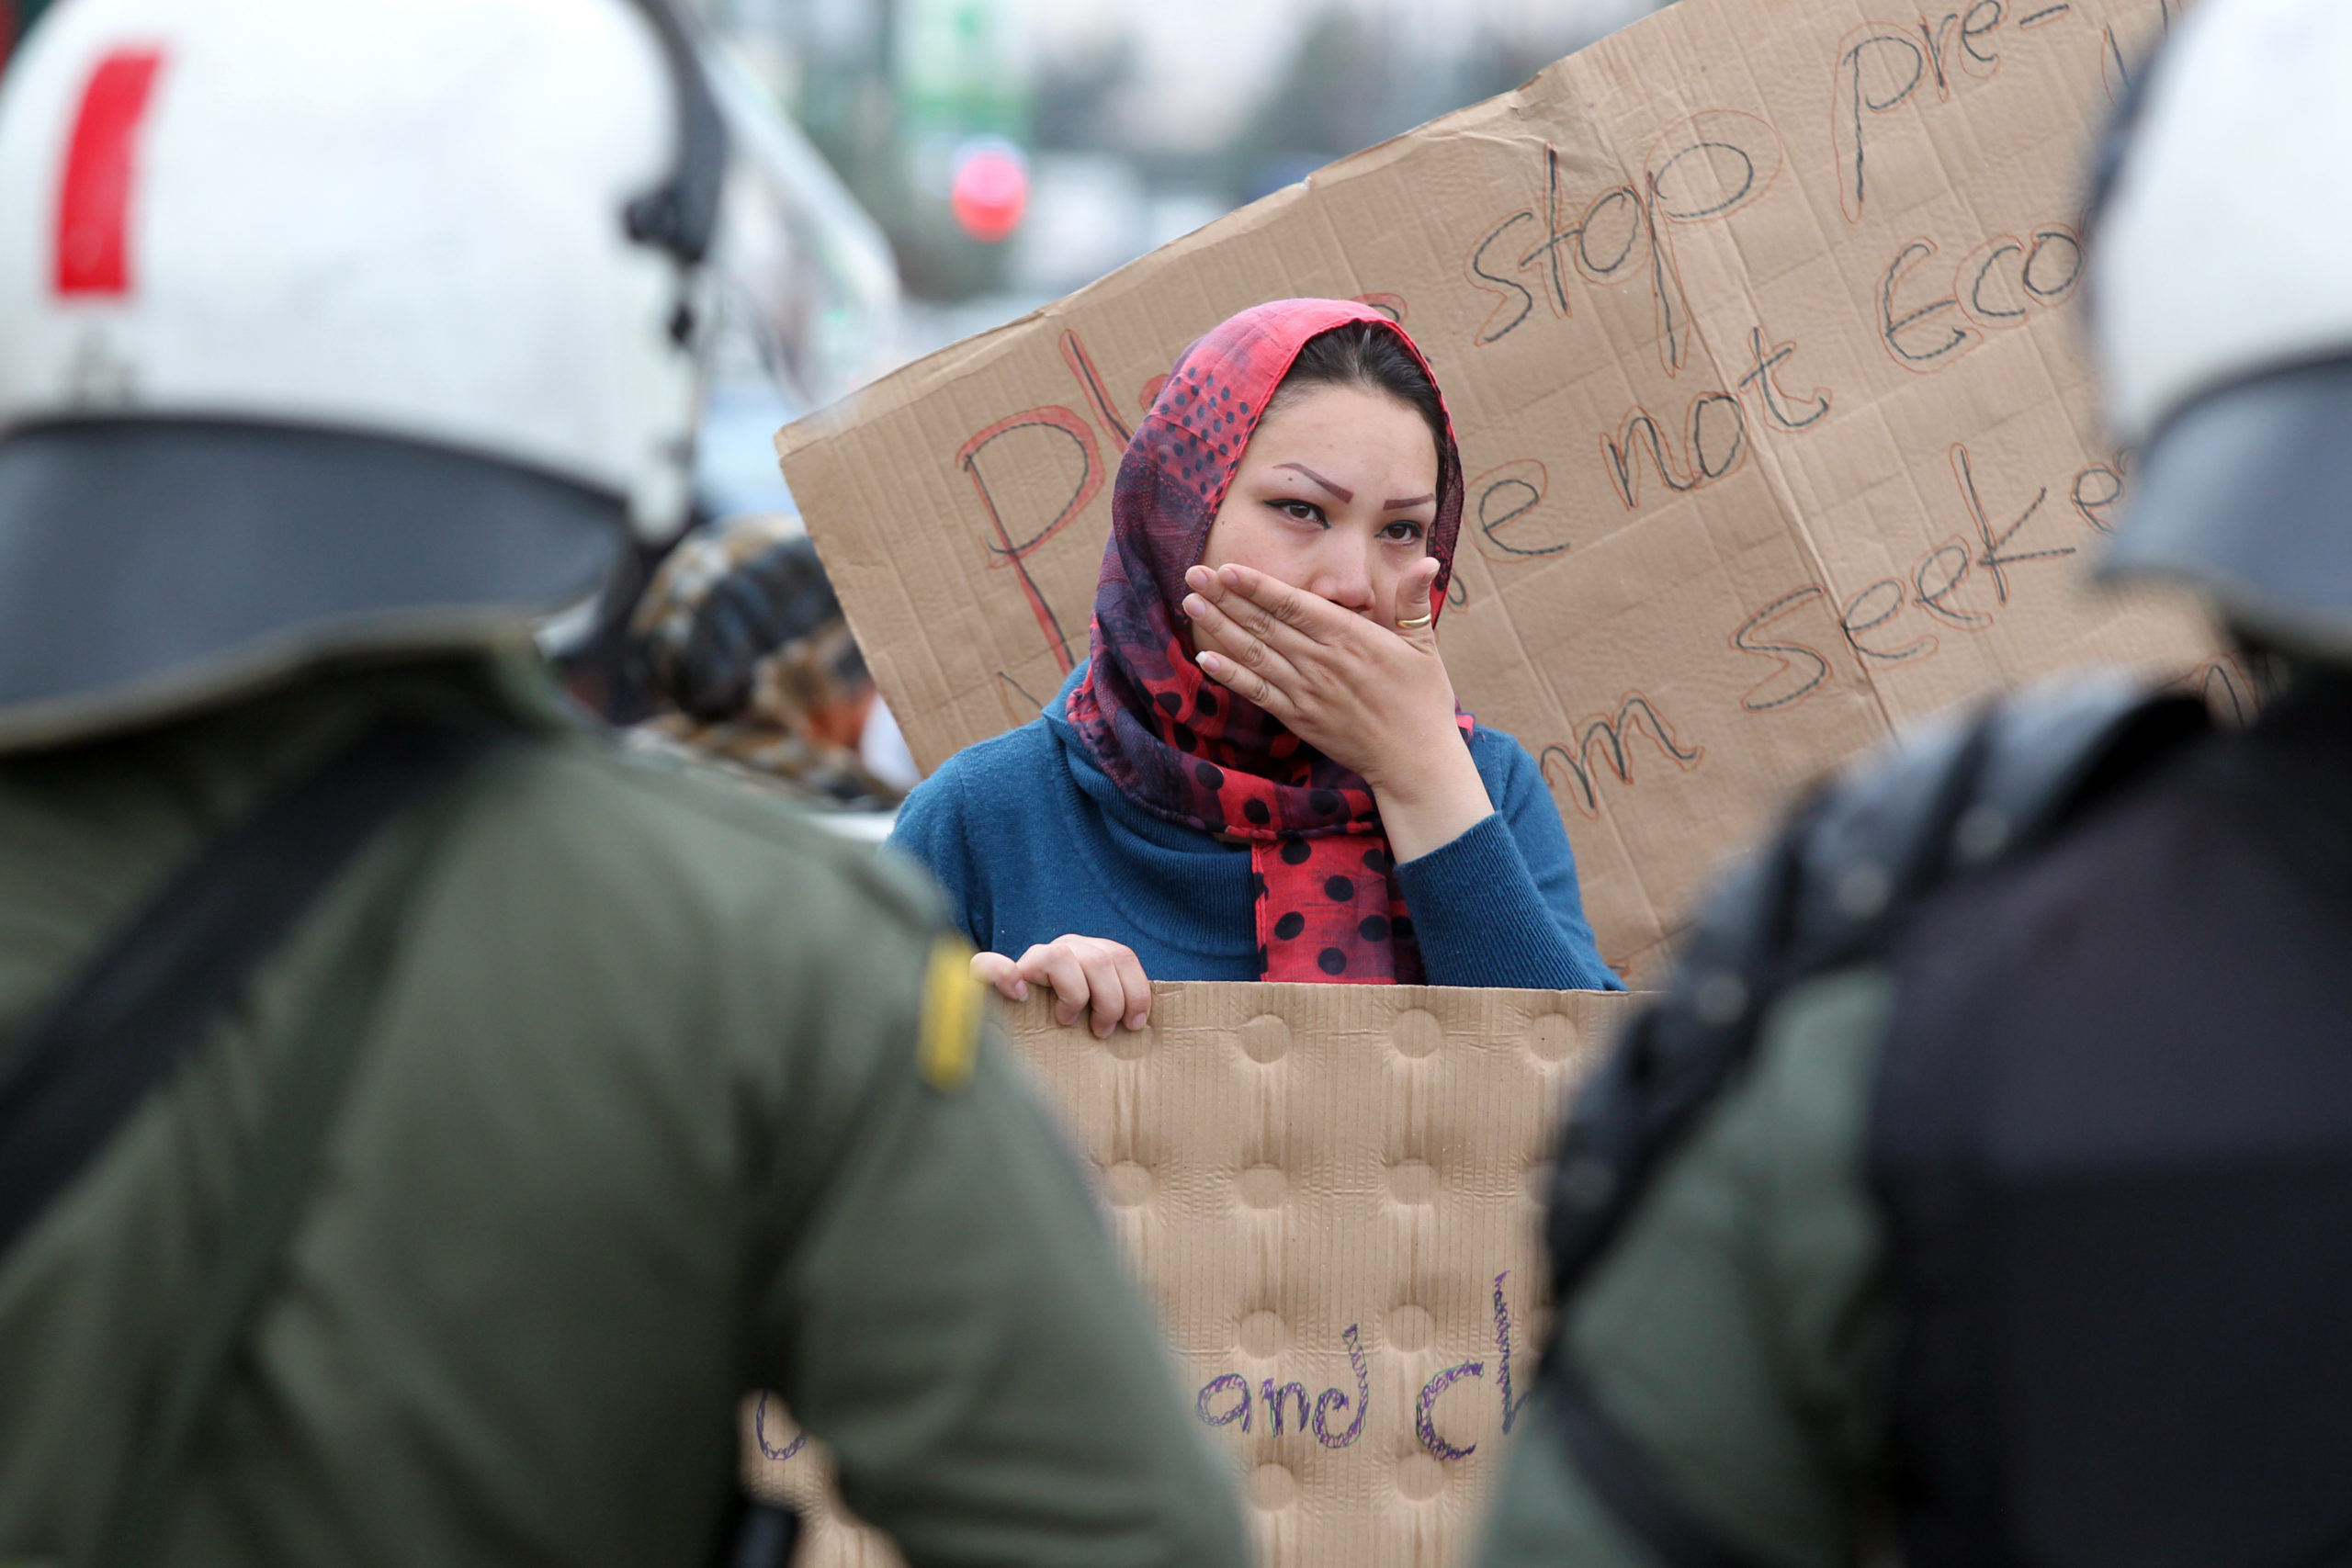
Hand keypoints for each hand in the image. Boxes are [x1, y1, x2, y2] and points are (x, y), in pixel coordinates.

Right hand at [970, 937, 1151, 1037]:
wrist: (1015, 1036)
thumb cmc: (1069, 1033)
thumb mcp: (1099, 1017)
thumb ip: (1117, 1007)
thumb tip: (1140, 1024)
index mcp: (1089, 954)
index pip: (1121, 955)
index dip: (1135, 990)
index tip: (1134, 1023)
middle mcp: (1062, 949)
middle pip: (1099, 959)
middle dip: (1110, 1000)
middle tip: (1102, 1030)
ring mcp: (1030, 959)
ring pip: (1060, 957)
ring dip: (1073, 994)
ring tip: (1068, 1020)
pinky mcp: (991, 974)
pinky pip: (990, 963)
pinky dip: (1004, 975)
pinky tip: (1019, 995)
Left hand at [1182, 560, 1493, 861]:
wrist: (1414, 761)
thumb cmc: (1422, 700)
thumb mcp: (1424, 645)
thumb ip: (1413, 601)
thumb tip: (1428, 559)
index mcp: (1351, 637)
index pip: (1295, 604)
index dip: (1257, 586)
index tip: (1227, 568)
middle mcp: (1322, 662)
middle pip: (1265, 624)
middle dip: (1226, 598)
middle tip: (1194, 575)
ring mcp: (1306, 692)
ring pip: (1255, 654)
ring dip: (1220, 628)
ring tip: (1190, 604)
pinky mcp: (1298, 718)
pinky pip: (1257, 693)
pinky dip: (1230, 676)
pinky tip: (1205, 659)